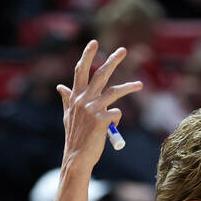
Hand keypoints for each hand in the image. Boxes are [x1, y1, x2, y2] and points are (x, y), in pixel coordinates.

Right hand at [56, 41, 143, 173]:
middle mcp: (83, 99)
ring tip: (140, 85)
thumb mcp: (68, 115)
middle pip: (101, 74)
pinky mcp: (102, 119)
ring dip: (130, 87)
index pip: (80, 71)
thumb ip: (66, 99)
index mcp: (75, 97)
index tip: (94, 42)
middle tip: (123, 50)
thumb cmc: (74, 137)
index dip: (87, 55)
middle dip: (112, 60)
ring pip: (115, 92)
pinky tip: (109, 130)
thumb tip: (59, 86)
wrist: (77, 157)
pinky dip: (115, 121)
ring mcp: (93, 108)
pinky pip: (116, 114)